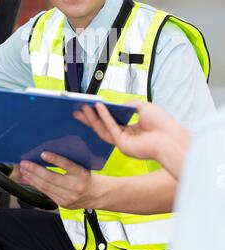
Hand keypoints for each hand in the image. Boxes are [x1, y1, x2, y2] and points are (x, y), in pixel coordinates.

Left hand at [19, 152, 99, 208]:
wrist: (98, 195)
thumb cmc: (88, 177)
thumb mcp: (83, 166)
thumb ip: (68, 163)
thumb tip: (47, 155)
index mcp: (82, 174)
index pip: (67, 165)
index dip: (55, 160)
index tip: (43, 154)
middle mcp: (75, 186)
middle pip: (51, 178)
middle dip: (35, 170)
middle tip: (25, 163)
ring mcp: (68, 197)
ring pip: (46, 187)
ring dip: (32, 178)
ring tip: (24, 170)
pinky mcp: (63, 203)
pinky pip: (46, 193)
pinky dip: (36, 185)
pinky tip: (29, 180)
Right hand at [74, 101, 190, 178]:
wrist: (172, 138)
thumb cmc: (163, 124)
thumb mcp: (145, 107)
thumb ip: (130, 105)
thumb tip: (119, 103)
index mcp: (132, 130)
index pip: (112, 121)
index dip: (101, 113)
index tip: (90, 105)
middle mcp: (126, 137)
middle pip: (103, 126)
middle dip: (89, 118)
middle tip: (77, 109)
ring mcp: (123, 142)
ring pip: (102, 129)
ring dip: (92, 118)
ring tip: (82, 107)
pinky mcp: (122, 145)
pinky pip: (109, 128)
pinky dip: (103, 117)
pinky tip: (97, 107)